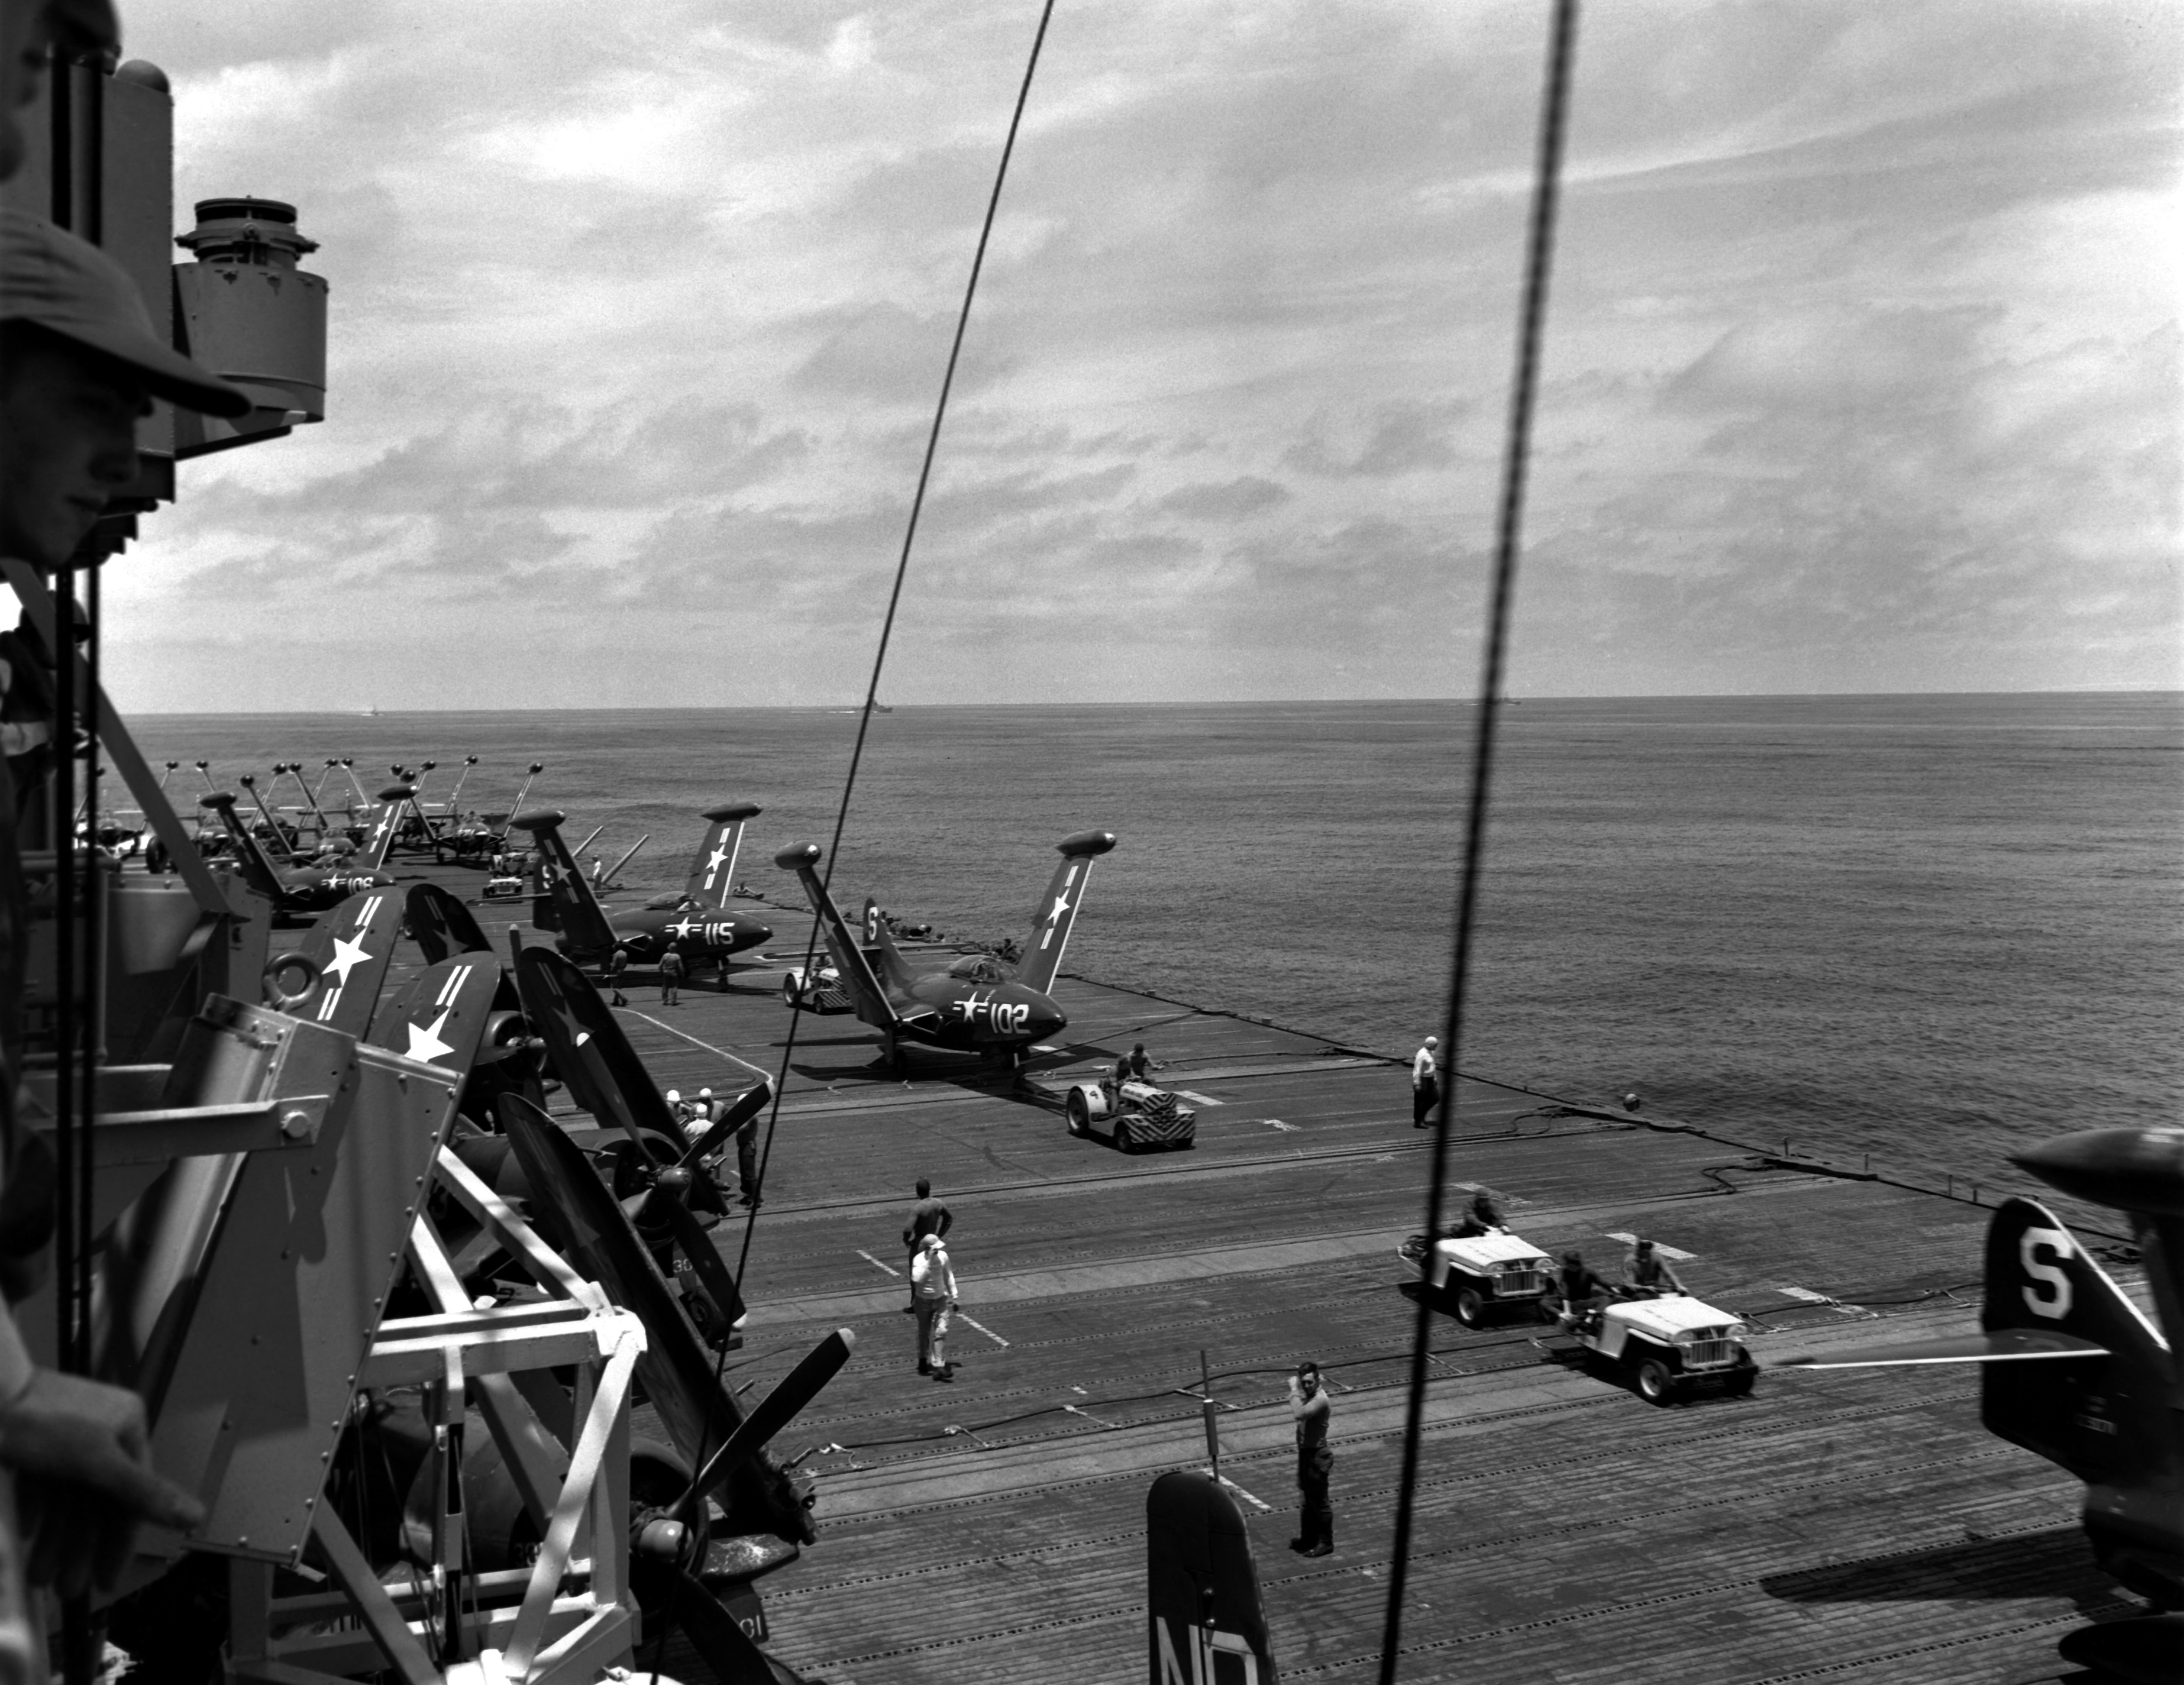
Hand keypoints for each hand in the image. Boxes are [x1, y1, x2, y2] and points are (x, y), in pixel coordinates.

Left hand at [0, 1369, 205, 1596]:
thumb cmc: (38, 1417)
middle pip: (94, 1503)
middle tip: (68, 1587)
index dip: (118, 1543)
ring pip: (65, 1499)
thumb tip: (193, 1514)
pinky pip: (41, 1486)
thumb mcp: (98, 1461)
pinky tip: (29, 1534)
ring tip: (41, 1575)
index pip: (130, 1496)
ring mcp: (63, 1436)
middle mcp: (99, 1430)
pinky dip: (36, 1512)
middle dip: (78, 1549)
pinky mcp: (31, 1441)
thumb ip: (144, 1492)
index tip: (106, 1578)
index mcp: (125, 1427)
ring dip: (54, 1540)